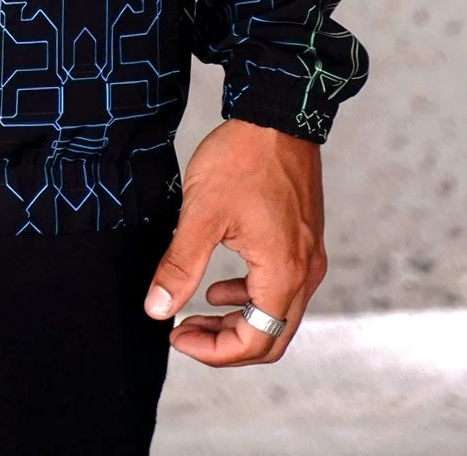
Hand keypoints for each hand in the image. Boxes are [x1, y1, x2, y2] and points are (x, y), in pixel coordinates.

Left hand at [143, 116, 325, 365]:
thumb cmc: (242, 158)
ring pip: (276, 312)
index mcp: (284, 273)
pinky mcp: (304, 238)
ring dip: (237, 320)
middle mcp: (305, 272)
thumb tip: (157, 310)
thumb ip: (180, 266)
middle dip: (225, 343)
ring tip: (195, 311)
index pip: (255, 341)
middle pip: (271, 335)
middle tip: (184, 332)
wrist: (276, 114)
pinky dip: (249, 295)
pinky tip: (219, 285)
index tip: (176, 337)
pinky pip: (281, 286)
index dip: (214, 352)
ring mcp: (309, 255)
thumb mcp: (201, 214)